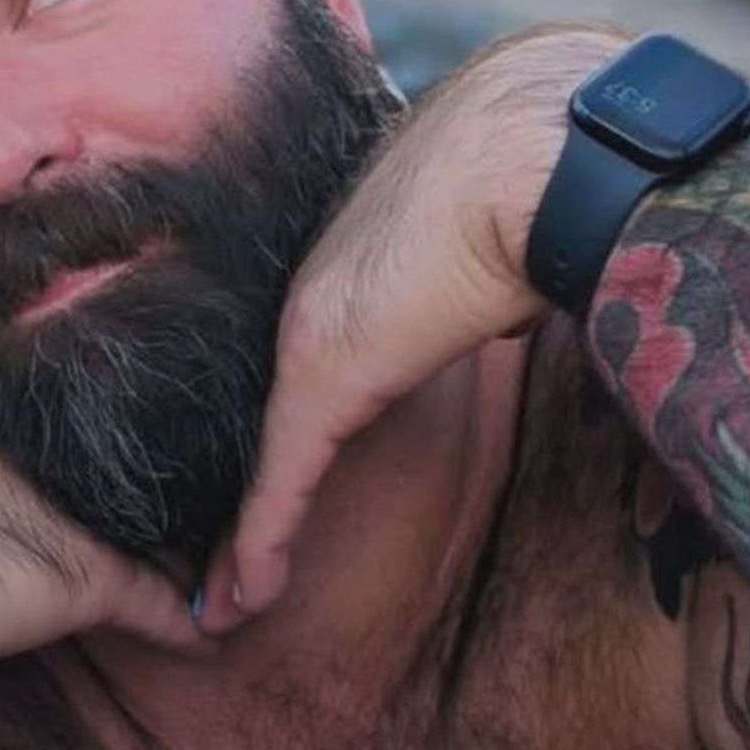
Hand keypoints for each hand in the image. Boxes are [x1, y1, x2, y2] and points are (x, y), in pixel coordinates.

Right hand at [0, 407, 206, 741]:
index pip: (12, 445)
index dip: (38, 472)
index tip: (56, 488)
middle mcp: (9, 461)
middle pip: (78, 476)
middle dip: (107, 498)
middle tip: (145, 514)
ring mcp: (52, 516)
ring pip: (129, 531)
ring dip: (161, 553)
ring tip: (195, 560)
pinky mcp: (82, 577)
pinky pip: (152, 599)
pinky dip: (178, 619)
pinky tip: (202, 632)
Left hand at [200, 26, 627, 631]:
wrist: (527, 156)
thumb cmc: (521, 173)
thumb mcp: (474, 233)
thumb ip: (455, 273)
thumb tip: (479, 298)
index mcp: (341, 260)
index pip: (297, 357)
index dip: (287, 419)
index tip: (274, 471)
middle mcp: (308, 296)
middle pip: (264, 411)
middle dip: (248, 484)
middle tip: (223, 553)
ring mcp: (307, 335)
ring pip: (265, 452)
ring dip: (248, 531)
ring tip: (224, 586)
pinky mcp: (322, 376)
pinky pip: (283, 476)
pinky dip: (263, 538)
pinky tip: (241, 593)